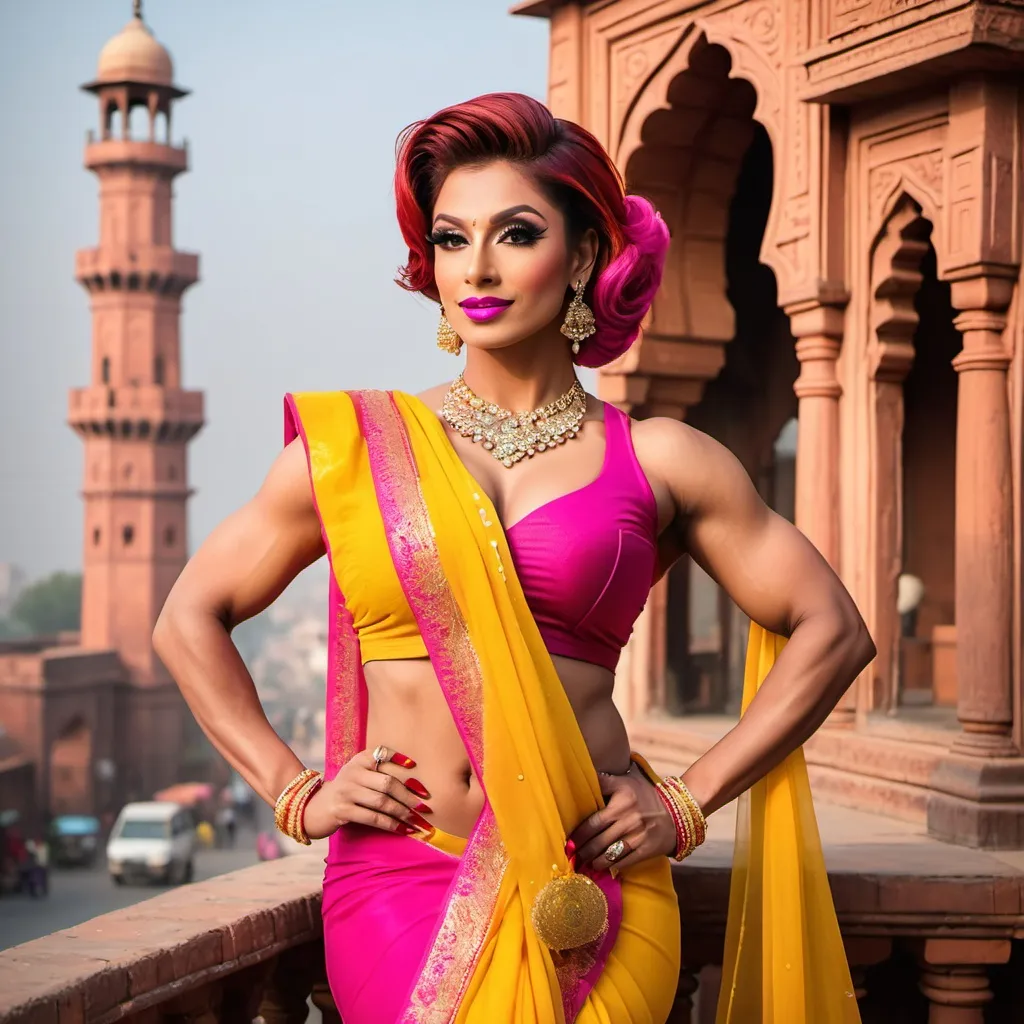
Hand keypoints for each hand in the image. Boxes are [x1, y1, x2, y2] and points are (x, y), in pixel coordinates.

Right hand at [301, 748, 433, 840]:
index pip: (382, 753)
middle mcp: (353, 772)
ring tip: (417, 821)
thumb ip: (379, 773)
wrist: (312, 807)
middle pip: (387, 782)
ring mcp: (347, 791)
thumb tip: (413, 787)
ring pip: (382, 802)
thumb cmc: (345, 791)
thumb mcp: (358, 775)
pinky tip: (402, 829)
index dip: (398, 759)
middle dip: (408, 796)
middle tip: (424, 806)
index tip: (414, 767)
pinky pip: (373, 818)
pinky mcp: (343, 810)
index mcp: (359, 760)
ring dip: (403, 813)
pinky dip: (391, 824)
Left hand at [570, 771, 675, 872]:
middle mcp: (629, 817)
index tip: (568, 840)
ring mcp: (638, 835)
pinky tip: (601, 868)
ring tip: (583, 863)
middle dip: (582, 849)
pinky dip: (611, 866)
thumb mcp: (628, 782)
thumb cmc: (647, 796)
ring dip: (593, 860)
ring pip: (608, 852)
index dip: (578, 832)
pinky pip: (624, 861)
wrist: (678, 813)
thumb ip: (606, 780)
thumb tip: (585, 772)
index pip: (593, 818)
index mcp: (622, 798)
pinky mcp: (646, 849)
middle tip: (571, 855)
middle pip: (597, 838)